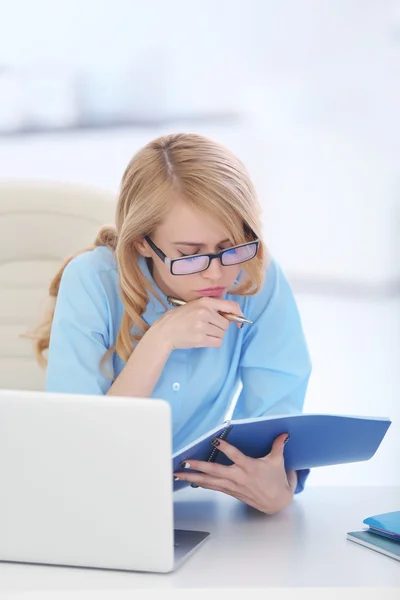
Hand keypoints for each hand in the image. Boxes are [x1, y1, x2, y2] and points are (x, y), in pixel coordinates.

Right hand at [151, 296, 243, 351]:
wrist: (164, 331)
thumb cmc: (179, 318)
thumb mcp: (194, 305)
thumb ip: (211, 307)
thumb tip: (231, 314)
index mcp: (205, 302)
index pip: (231, 306)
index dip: (238, 314)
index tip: (238, 320)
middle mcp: (205, 312)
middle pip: (226, 324)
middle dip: (220, 327)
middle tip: (208, 327)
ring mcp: (203, 326)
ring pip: (222, 334)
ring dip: (216, 335)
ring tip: (203, 333)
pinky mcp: (201, 339)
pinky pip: (218, 342)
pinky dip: (213, 342)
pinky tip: (203, 339)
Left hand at [173, 433, 296, 513]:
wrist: (277, 503)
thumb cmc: (276, 481)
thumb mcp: (278, 462)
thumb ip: (278, 446)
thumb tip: (283, 433)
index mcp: (249, 467)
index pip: (235, 455)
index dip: (226, 448)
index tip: (215, 440)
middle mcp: (238, 476)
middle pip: (215, 471)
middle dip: (198, 466)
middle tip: (185, 462)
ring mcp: (232, 485)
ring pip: (209, 481)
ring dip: (193, 477)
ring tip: (179, 474)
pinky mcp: (230, 491)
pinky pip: (212, 487)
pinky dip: (200, 483)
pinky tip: (190, 481)